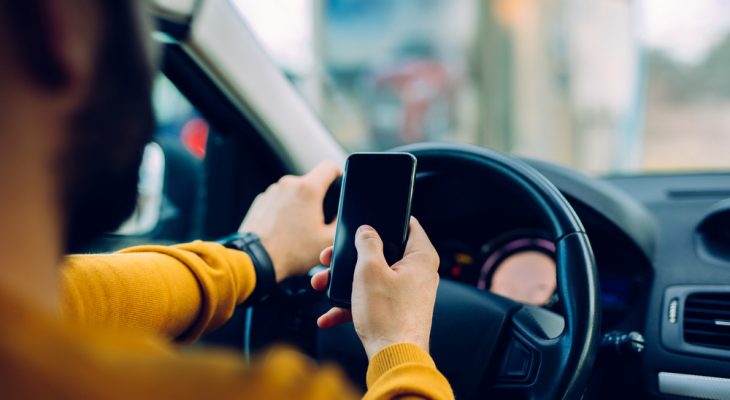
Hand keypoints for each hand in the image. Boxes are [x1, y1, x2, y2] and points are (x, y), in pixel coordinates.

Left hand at [240, 160, 340, 281]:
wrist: (256, 261)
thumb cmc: (291, 252)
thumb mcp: (327, 240)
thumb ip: (341, 222)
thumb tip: (341, 214)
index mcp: (307, 189)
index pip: (330, 167)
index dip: (339, 175)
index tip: (339, 187)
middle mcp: (287, 185)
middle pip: (311, 183)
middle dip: (318, 199)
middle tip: (318, 222)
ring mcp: (271, 192)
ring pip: (294, 193)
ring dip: (299, 206)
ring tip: (298, 230)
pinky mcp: (260, 202)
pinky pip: (279, 201)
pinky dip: (284, 212)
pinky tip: (284, 231)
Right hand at [311, 217, 439, 358]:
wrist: (393, 359)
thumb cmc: (388, 316)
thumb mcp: (369, 271)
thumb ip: (366, 243)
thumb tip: (365, 231)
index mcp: (421, 257)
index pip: (407, 224)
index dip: (385, 219)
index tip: (365, 220)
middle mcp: (419, 273)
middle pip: (382, 252)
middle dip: (351, 257)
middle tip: (330, 258)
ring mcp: (408, 293)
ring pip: (373, 277)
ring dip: (345, 282)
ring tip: (322, 285)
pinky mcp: (397, 311)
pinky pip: (372, 299)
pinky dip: (351, 304)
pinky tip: (328, 315)